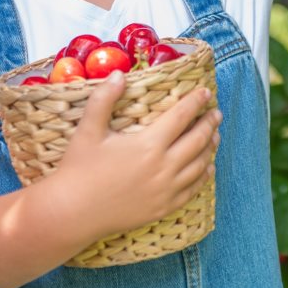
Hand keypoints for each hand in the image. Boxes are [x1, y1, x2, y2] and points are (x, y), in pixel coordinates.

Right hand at [55, 71, 220, 238]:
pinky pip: (192, 190)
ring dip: (210, 147)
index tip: (205, 92)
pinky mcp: (163, 208)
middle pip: (197, 140)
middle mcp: (163, 167)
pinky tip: (207, 168)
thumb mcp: (88, 129)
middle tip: (216, 113)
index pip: (181, 117)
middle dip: (209, 124)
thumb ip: (104, 99)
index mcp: (148, 144)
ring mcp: (165, 190)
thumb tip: (118, 74)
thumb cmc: (79, 169)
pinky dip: (204, 175)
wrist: (72, 213)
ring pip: (199, 165)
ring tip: (215, 135)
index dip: (195, 102)